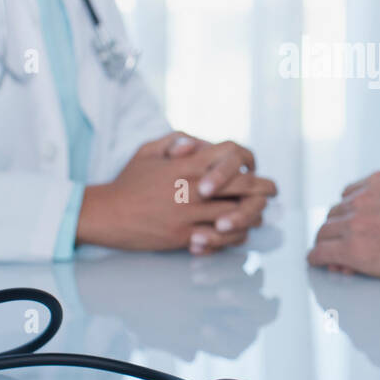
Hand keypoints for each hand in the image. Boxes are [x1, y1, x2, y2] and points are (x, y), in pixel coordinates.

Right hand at [77, 132, 276, 253]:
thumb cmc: (128, 182)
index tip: (253, 165)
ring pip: (238, 215)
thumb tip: (196, 143)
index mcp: (188, 164)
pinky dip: (232, 237)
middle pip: (246, 185)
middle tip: (272, 191)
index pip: (232, 153)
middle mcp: (194, 187)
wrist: (106, 214)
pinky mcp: (185, 236)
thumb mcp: (148, 151)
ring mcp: (191, 213)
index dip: (248, 158)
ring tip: (255, 215)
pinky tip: (234, 234)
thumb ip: (175, 141)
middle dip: (265, 188)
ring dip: (252, 215)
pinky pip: (221, 238)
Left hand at [306, 169, 379, 281]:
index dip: (353, 211)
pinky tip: (316, 263)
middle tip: (341, 246)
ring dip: (326, 243)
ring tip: (330, 259)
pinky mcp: (353, 247)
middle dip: (338, 228)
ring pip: (326, 230)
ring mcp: (358, 220)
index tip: (356, 223)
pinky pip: (322, 251)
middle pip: (338, 211)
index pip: (356, 192)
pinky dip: (317, 257)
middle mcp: (368, 195)